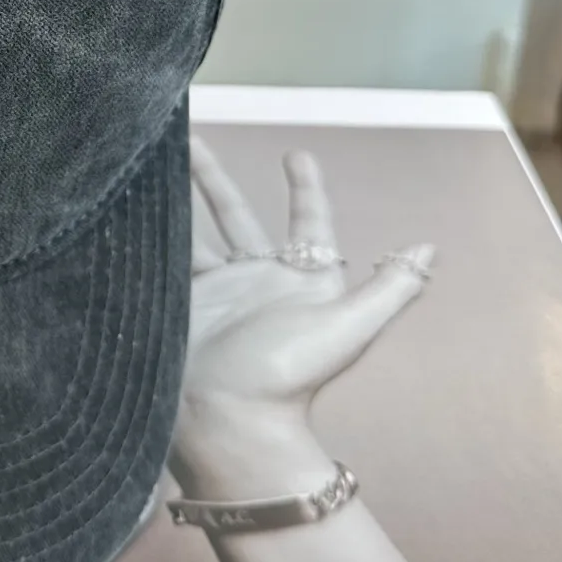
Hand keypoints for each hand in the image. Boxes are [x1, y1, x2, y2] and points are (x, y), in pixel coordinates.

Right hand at [169, 138, 432, 500]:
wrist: (229, 421)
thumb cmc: (292, 376)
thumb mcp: (348, 328)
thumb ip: (390, 287)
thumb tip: (430, 247)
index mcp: (302, 282)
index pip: (307, 223)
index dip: (306, 190)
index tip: (297, 154)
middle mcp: (257, 281)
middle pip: (236, 216)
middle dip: (214, 179)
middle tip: (193, 141)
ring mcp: (216, 291)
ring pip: (191, 231)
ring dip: (175, 197)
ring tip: (151, 161)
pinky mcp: (180, 301)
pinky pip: (164, 255)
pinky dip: (150, 229)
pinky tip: (131, 201)